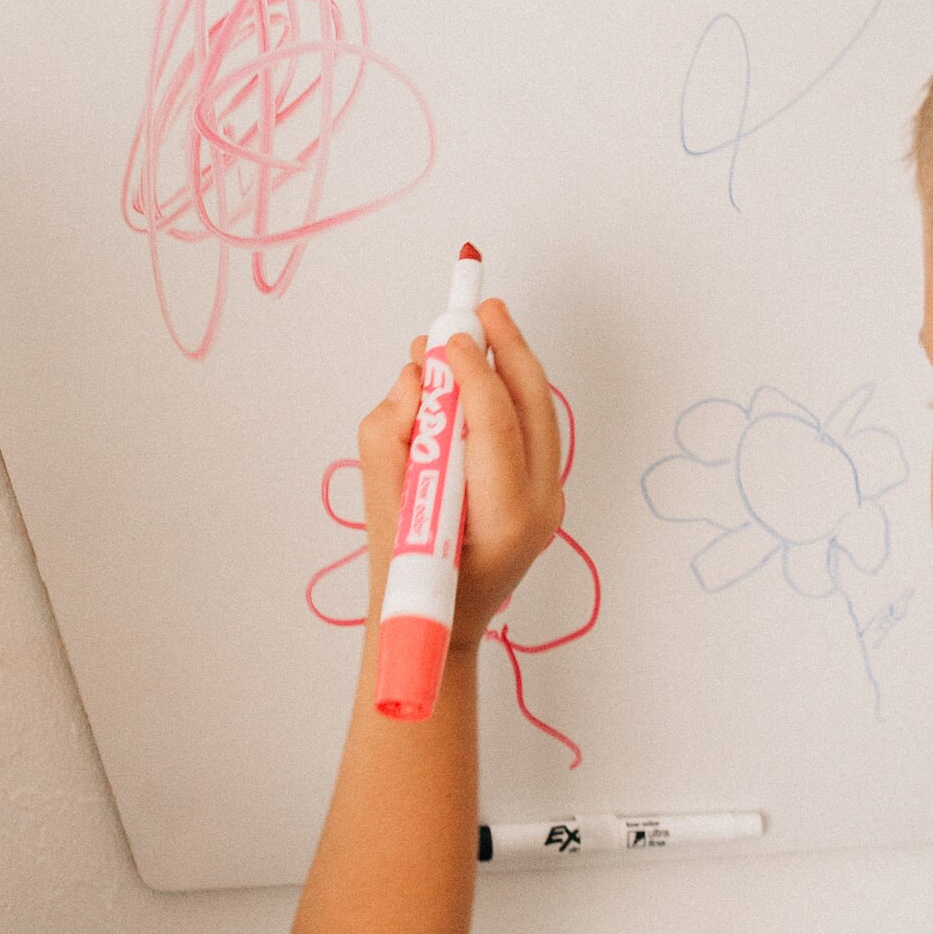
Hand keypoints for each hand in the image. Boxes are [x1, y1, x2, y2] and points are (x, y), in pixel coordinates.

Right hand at [357, 298, 564, 648]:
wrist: (439, 627)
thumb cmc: (404, 572)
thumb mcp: (382, 501)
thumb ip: (393, 432)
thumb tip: (419, 377)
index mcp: (504, 516)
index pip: (497, 423)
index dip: (473, 371)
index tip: (448, 338)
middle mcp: (540, 507)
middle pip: (535, 406)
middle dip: (508, 347)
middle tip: (480, 307)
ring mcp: (550, 501)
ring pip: (539, 412)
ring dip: (506, 367)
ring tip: (471, 335)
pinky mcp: (545, 493)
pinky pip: (531, 428)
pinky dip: (506, 396)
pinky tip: (477, 375)